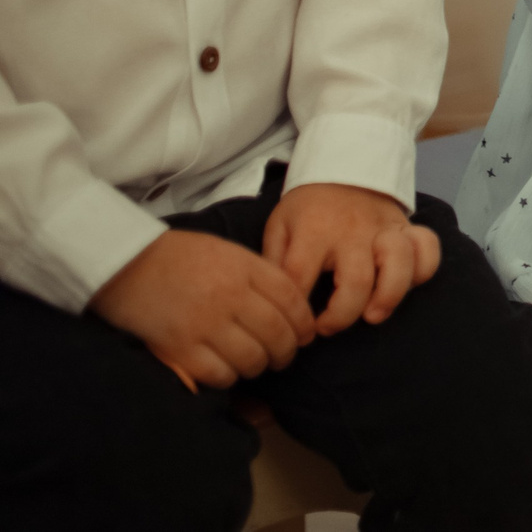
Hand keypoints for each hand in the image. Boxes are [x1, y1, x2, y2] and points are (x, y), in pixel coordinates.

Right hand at [91, 229, 316, 388]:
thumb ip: (259, 275)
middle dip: (288, 351)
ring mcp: (205, 323)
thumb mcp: (228, 253)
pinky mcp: (179, 348)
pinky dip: (229, 377)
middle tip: (284, 356)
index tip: (306, 335)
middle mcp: (230, 296)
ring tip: (256, 364)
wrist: (125, 263)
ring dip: (260, 366)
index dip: (305, 323)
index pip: (293, 300)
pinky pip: (219, 374)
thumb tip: (290, 306)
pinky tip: (227, 371)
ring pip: (252, 358)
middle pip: (278, 333)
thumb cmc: (179, 257)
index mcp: (245, 268)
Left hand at [264, 181, 442, 335]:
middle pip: (356, 280)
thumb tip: (278, 306)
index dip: (297, 314)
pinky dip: (423, 268)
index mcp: (314, 231)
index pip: (301, 278)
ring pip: (399, 262)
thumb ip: (277, 263)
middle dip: (343, 315)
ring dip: (389, 295)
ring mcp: (385, 227)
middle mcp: (353, 230)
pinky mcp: (407, 225)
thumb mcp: (280, 227)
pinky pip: (427, 246)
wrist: (343, 162)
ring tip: (373, 314)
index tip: (297, 329)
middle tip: (328, 328)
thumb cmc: (308, 207)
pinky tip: (407, 284)